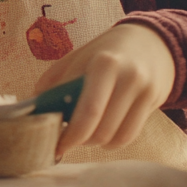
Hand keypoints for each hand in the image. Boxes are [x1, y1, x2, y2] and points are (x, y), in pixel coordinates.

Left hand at [35, 22, 174, 157]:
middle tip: (67, 138)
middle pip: (101, 129)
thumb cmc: (103, 53)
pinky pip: (129, 135)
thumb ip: (53, 82)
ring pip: (115, 137)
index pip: (87, 111)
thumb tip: (32, 109)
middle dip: (79, 139)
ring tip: (84, 133)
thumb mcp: (76, 58)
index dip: (69, 134)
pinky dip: (112, 142)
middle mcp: (128, 77)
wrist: (149, 42)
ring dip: (94, 142)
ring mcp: (144, 91)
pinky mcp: (155, 102)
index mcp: (103, 64)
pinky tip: (102, 132)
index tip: (55, 144)